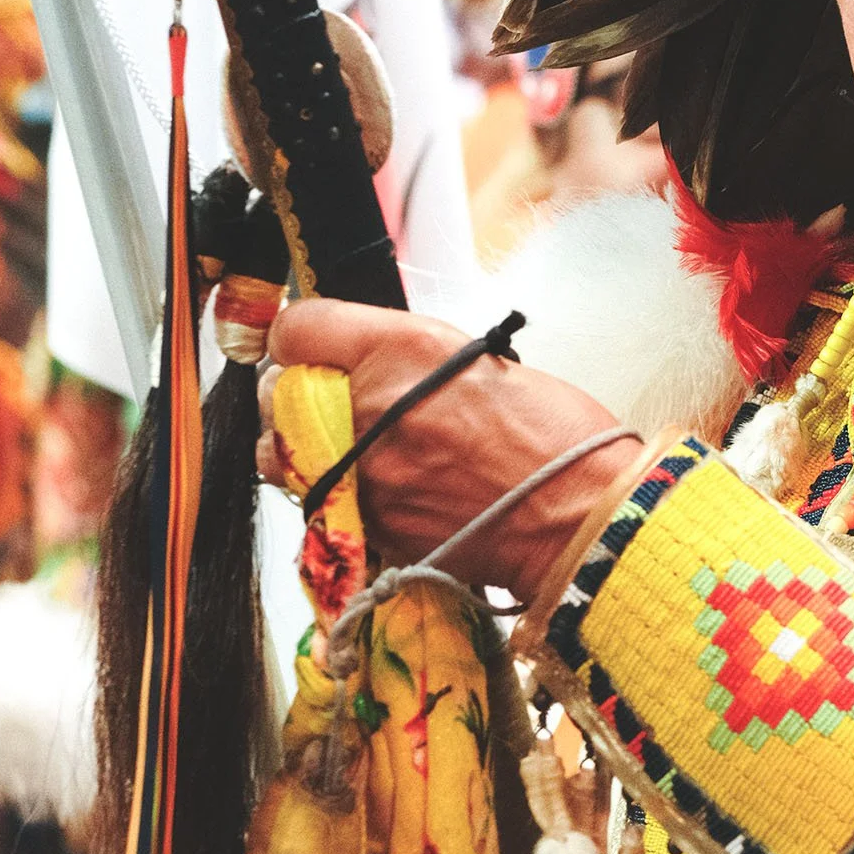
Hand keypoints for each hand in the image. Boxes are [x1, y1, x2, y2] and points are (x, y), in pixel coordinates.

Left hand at [258, 297, 644, 605]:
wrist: (577, 515)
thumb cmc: (549, 437)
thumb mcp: (477, 358)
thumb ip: (402, 355)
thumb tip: (359, 361)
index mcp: (400, 350)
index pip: (298, 328)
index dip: (304, 338)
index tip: (315, 349)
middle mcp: (368, 407)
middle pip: (276, 393)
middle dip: (302, 397)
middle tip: (344, 405)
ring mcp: (360, 473)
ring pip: (282, 455)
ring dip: (307, 449)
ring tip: (357, 452)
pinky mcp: (365, 525)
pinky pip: (318, 503)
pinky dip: (338, 495)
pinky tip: (386, 491)